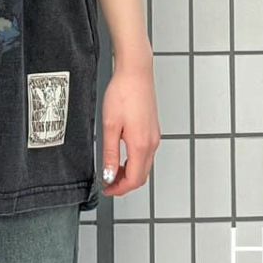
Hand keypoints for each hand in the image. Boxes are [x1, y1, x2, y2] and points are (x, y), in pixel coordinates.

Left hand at [99, 54, 160, 197]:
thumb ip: (110, 153)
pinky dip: (135, 161)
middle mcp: (152, 143)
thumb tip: (109, 174)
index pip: (134, 180)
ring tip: (112, 170)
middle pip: (142, 176)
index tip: (107, 190)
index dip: (120, 189)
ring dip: (130, 173)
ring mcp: (154, 136)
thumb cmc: (123, 93)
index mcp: (141, 145)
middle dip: (125, 184)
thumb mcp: (110, 126)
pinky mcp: (153, 129)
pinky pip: (146, 154)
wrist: (136, 72)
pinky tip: (122, 156)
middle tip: (108, 184)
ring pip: (145, 165)